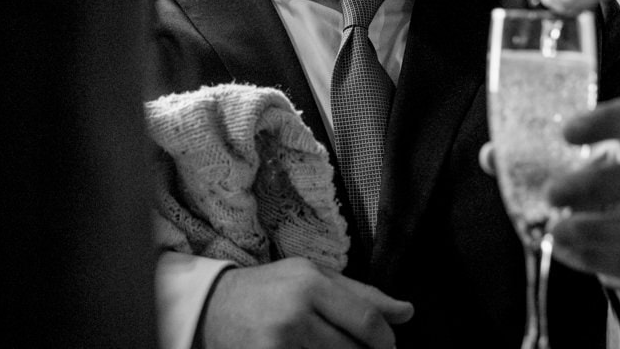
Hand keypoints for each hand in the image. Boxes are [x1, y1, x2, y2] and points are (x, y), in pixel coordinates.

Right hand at [199, 257, 413, 348]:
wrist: (212, 308)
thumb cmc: (270, 289)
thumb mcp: (313, 277)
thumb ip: (361, 294)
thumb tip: (407, 312)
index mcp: (310, 283)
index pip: (367, 320)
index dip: (386, 341)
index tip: (389, 347)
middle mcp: (295, 311)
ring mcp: (280, 342)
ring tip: (326, 347)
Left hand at [540, 98, 619, 322]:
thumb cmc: (609, 184)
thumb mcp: (581, 163)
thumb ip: (538, 159)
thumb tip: (491, 156)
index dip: (605, 122)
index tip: (565, 133)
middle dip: (598, 185)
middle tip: (551, 193)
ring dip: (600, 231)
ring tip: (557, 232)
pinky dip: (600, 260)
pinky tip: (568, 253)